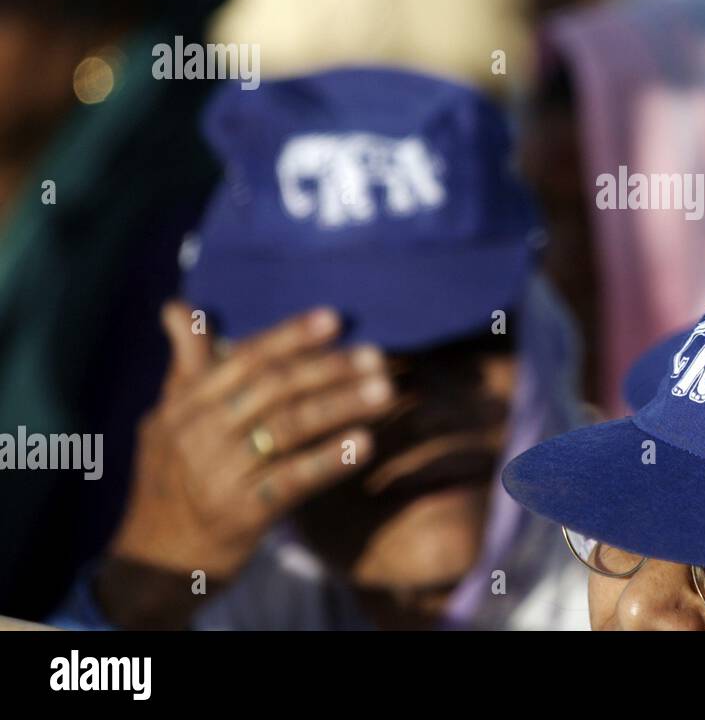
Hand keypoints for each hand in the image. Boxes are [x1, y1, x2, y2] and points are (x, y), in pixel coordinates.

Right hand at [97, 302, 395, 626]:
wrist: (153, 562)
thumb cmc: (172, 479)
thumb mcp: (167, 419)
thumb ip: (186, 364)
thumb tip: (177, 306)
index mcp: (185, 404)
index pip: (246, 359)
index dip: (291, 336)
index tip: (335, 318)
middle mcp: (199, 432)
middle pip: (274, 388)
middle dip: (330, 368)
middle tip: (378, 355)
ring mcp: (218, 473)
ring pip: (289, 427)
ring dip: (341, 405)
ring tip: (386, 391)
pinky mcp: (240, 513)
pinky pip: (292, 479)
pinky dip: (331, 459)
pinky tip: (366, 443)